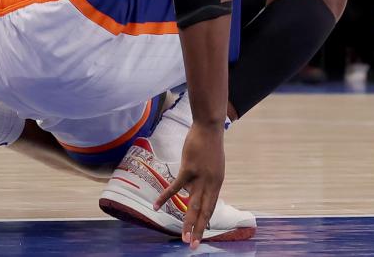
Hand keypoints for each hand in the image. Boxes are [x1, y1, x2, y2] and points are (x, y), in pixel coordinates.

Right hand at [154, 122, 224, 248]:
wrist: (209, 128)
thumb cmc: (209, 145)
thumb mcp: (213, 166)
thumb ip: (206, 180)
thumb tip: (196, 191)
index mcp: (217, 184)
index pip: (211, 208)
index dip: (206, 223)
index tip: (203, 236)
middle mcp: (211, 184)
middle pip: (204, 211)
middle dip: (199, 230)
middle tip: (193, 246)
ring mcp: (200, 178)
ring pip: (192, 205)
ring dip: (187, 223)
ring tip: (183, 237)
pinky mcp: (188, 169)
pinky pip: (175, 188)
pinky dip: (165, 197)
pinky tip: (156, 206)